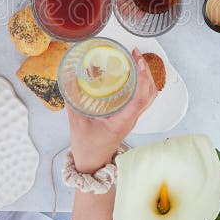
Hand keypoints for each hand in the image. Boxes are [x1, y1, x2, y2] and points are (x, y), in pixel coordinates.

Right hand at [68, 49, 157, 172]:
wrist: (92, 164)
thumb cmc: (87, 147)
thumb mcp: (77, 123)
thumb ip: (73, 102)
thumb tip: (69, 79)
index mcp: (123, 120)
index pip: (140, 98)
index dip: (142, 78)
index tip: (138, 61)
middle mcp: (131, 118)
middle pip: (150, 94)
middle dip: (146, 72)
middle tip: (136, 55)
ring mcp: (132, 118)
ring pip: (148, 97)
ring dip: (146, 78)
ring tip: (136, 61)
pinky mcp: (128, 117)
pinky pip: (141, 99)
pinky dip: (141, 85)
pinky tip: (130, 76)